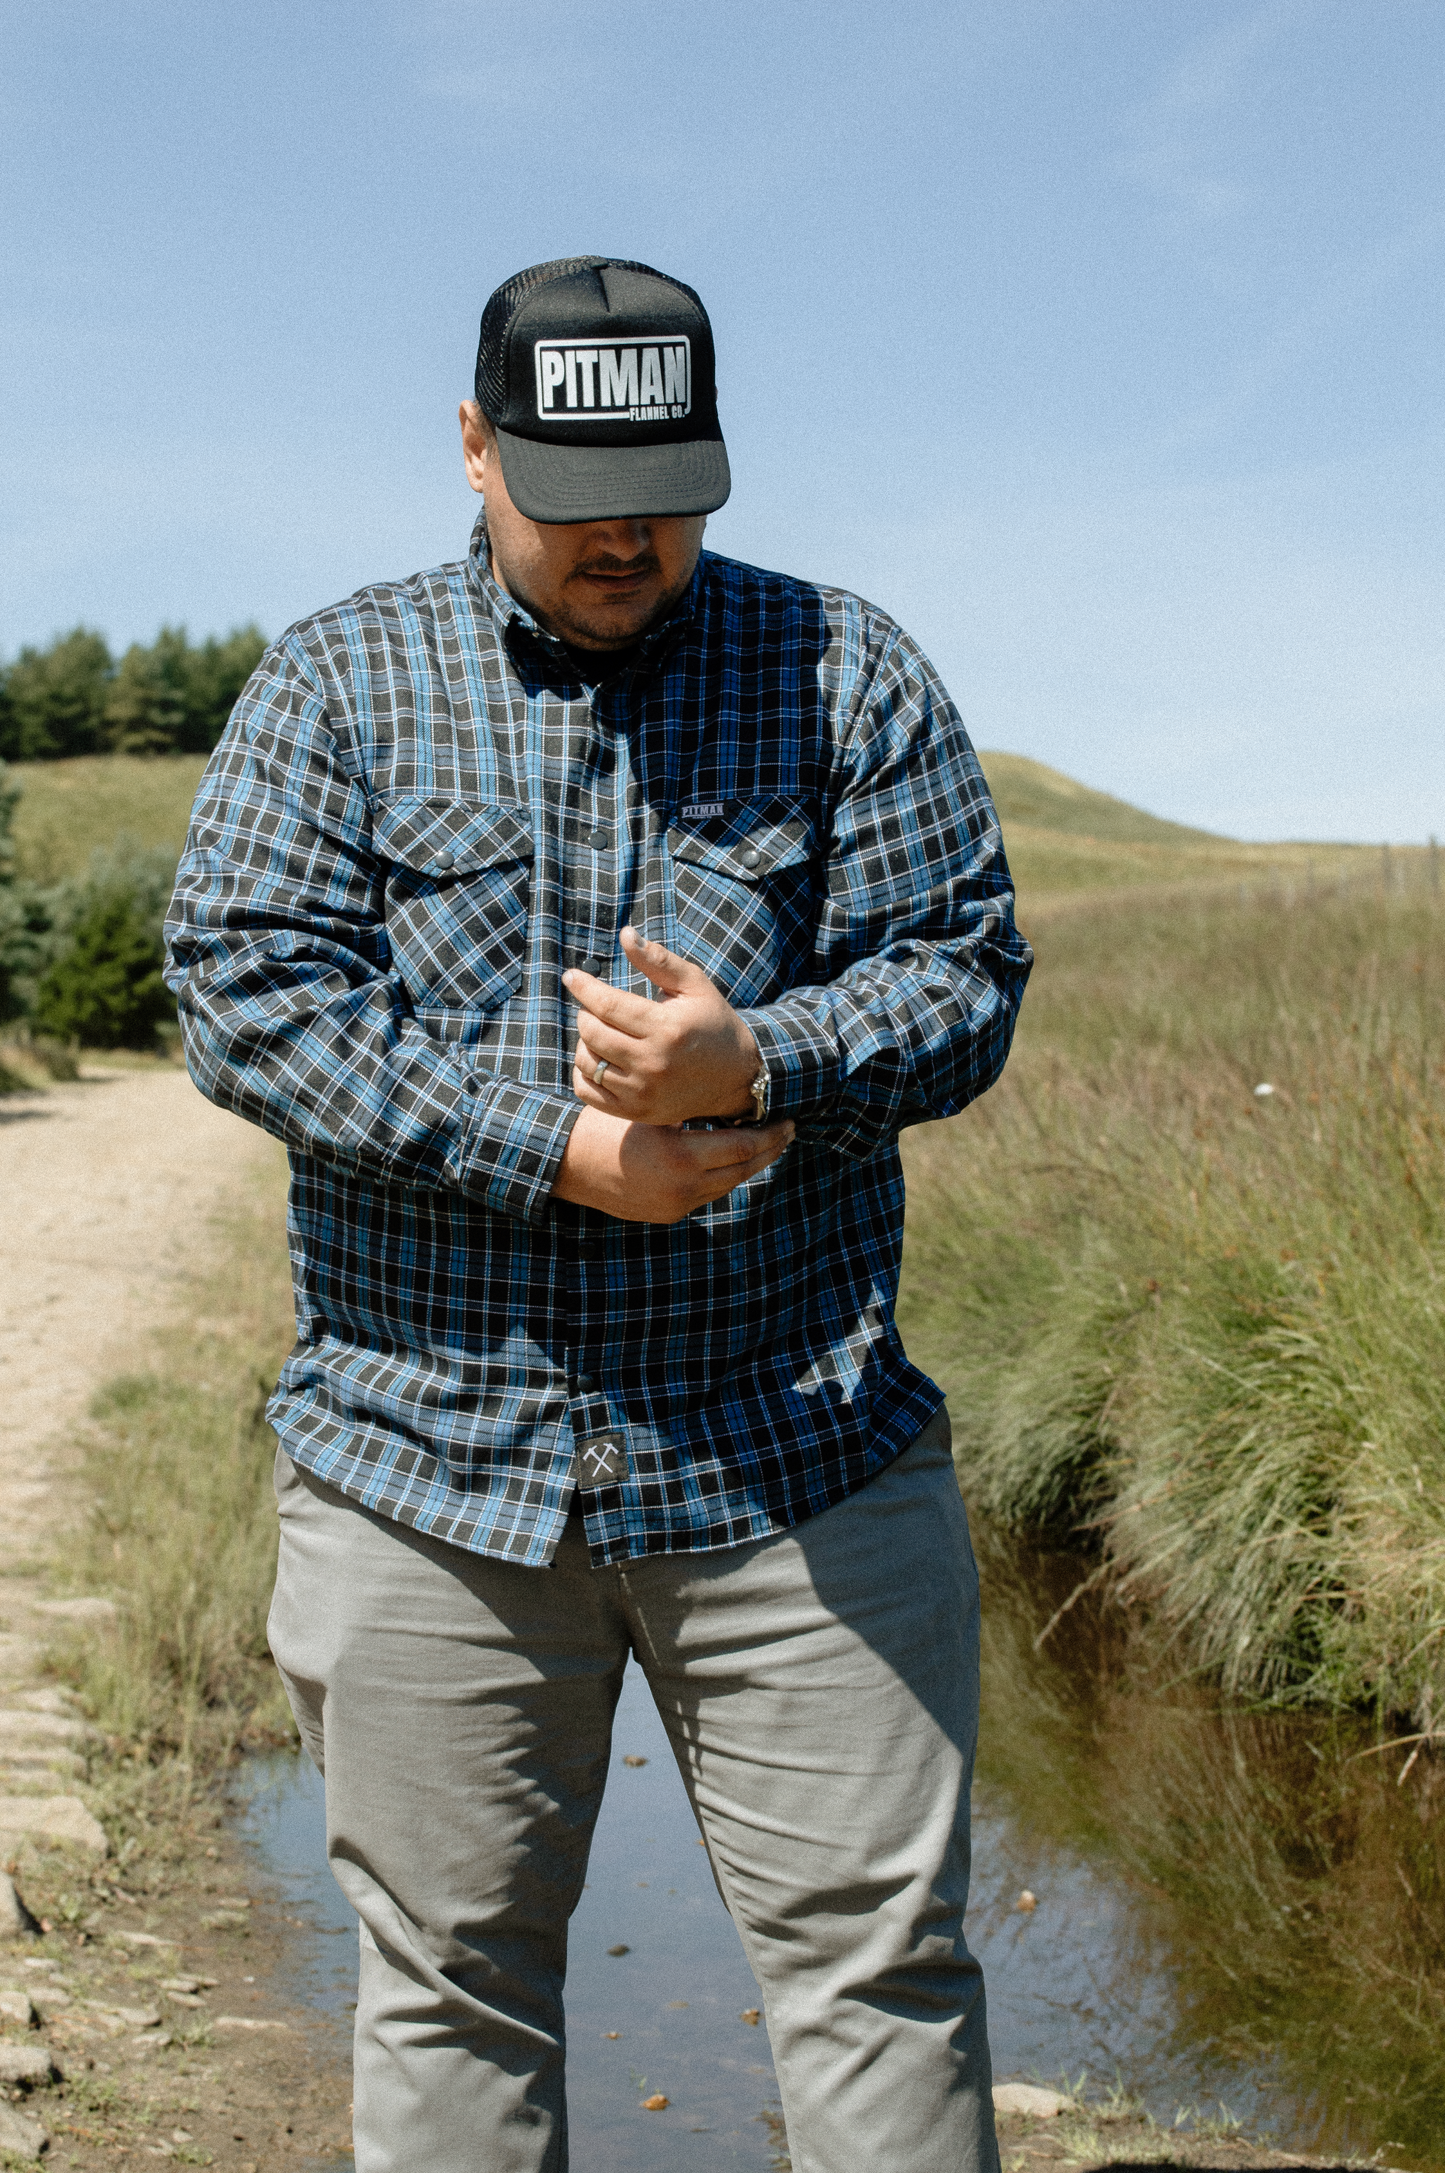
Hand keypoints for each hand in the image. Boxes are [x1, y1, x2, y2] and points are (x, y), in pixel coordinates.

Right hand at [552, 1106, 794, 1223]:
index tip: (787, 1121)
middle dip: (768, 1151)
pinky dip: (722, 1175)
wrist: (568, 1163)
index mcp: (681, 1159)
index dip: (770, 1135)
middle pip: (743, 1171)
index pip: (743, 1148)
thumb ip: (690, 1110)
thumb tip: (735, 1097)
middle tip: (787, 1132)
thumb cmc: (605, 1125)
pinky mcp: (667, 1214)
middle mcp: (683, 1189)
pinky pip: (706, 1194)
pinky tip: (729, 1159)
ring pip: (727, 1186)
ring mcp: (676, 1206)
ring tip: (765, 1144)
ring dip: (747, 1165)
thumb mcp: (651, 1109)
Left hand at [564, 927, 759, 1125]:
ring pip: (587, 1061)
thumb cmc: (713, 1024)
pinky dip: (584, 1073)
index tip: (572, 977)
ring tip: (602, 1032)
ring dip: (586, 1042)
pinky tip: (599, 1059)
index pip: (607, 1005)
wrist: (736, 1078)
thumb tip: (625, 934)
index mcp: (666, 1028)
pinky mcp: (637, 1112)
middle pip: (592, 1032)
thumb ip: (659, 960)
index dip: (583, 987)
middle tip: (597, 1007)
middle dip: (586, 1013)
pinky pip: (588, 1092)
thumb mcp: (694, 986)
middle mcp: (653, 1063)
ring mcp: (643, 1092)